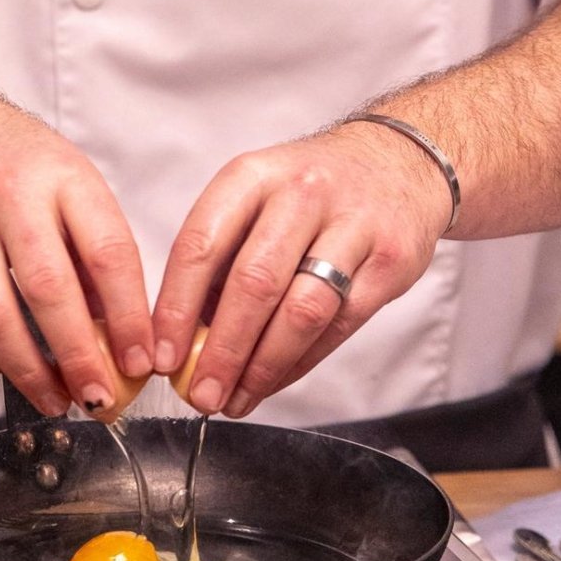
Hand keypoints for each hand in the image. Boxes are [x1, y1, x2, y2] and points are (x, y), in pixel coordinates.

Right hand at [0, 87, 152, 417]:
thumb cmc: (16, 164)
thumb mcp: (70, 182)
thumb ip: (94, 249)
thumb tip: (121, 334)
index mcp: (64, 175)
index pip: (107, 251)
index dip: (128, 315)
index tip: (141, 362)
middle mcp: (10, 193)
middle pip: (48, 288)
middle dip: (78, 355)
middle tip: (99, 399)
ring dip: (26, 370)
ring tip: (55, 399)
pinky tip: (2, 368)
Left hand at [152, 121, 453, 417]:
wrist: (398, 161)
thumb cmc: (310, 191)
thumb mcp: (257, 197)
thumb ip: (220, 259)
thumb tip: (183, 339)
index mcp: (254, 174)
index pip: (202, 243)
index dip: (176, 307)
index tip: (162, 356)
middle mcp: (302, 192)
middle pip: (254, 282)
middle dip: (222, 350)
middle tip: (200, 395)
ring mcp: (353, 224)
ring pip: (302, 310)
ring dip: (263, 367)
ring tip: (236, 399)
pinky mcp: (390, 260)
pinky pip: (339, 325)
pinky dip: (300, 363)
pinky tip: (275, 381)